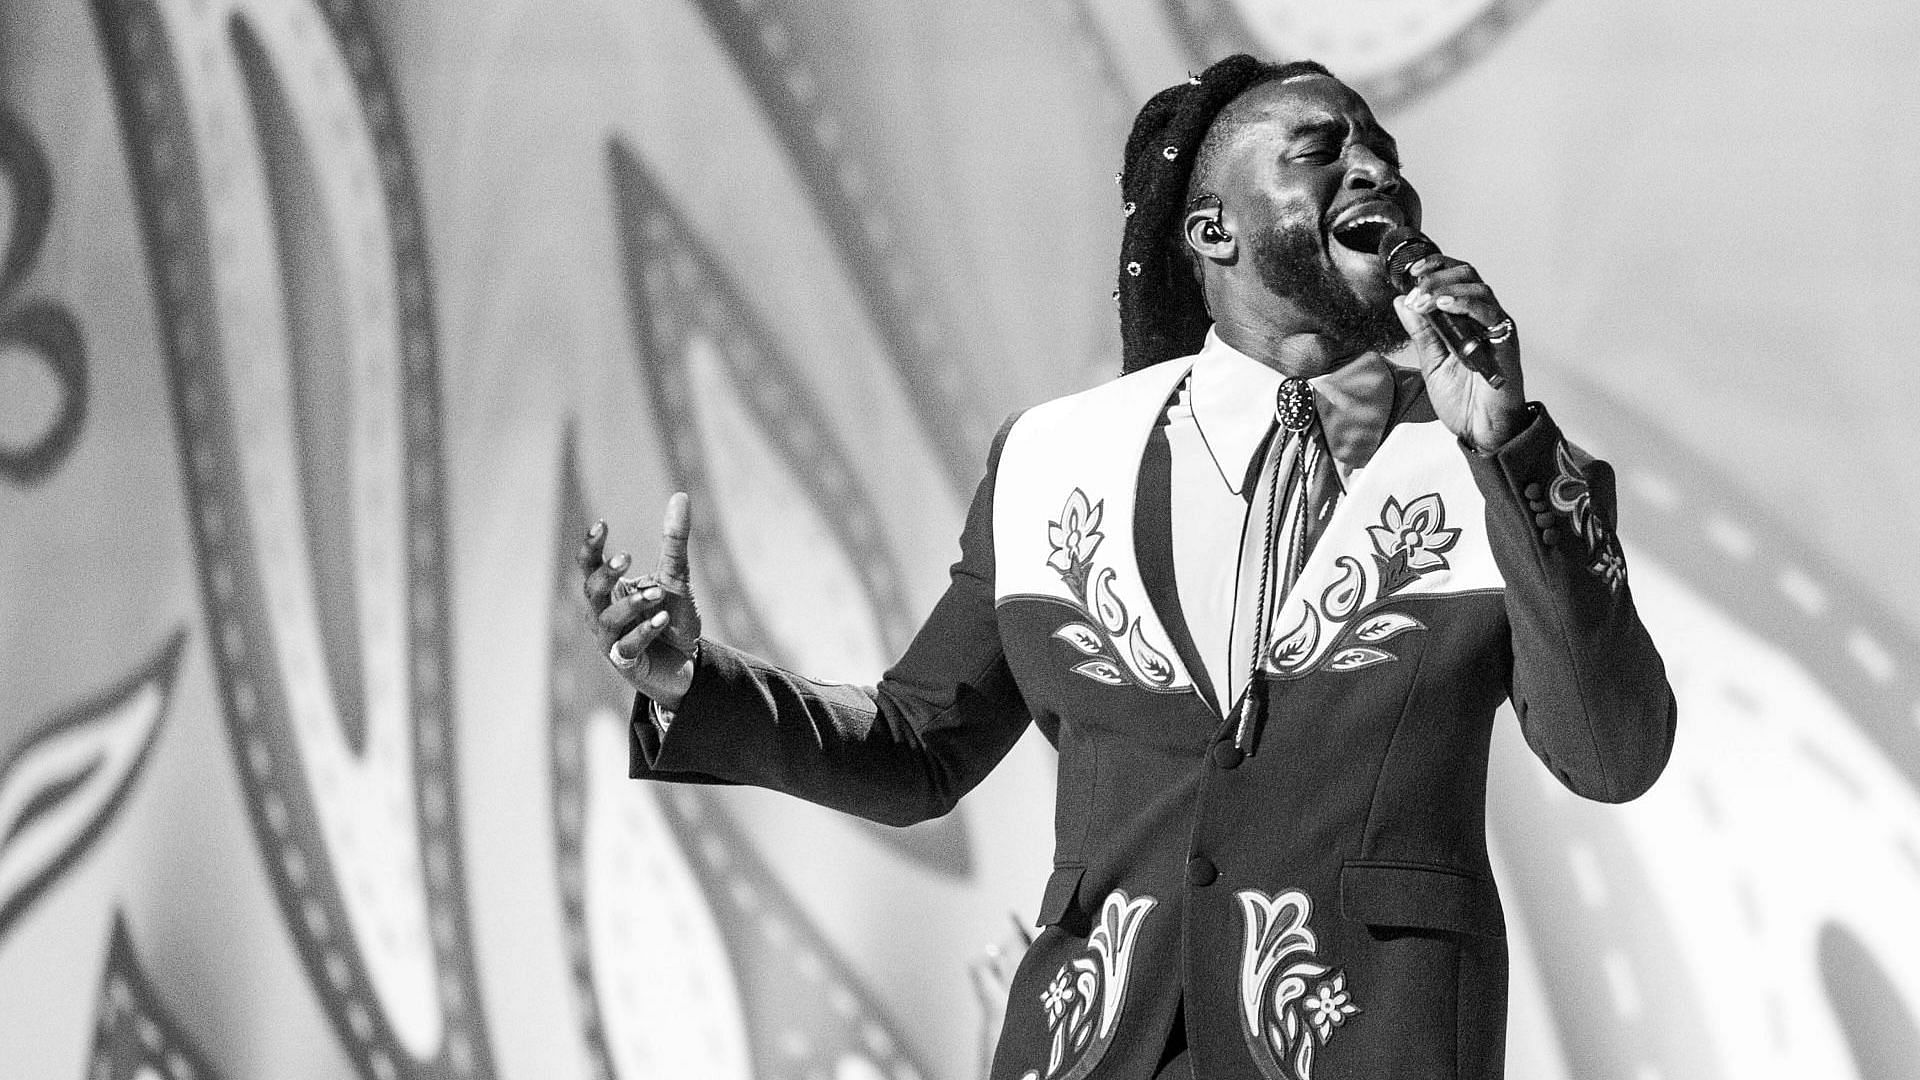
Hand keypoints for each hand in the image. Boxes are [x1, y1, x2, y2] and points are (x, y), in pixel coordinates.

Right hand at [578, 492, 702, 707]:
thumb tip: (680, 495)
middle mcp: (603, 614)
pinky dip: (644, 631)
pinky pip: (627, 646)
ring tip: (659, 594)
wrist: (687, 664)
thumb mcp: (676, 576)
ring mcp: (612, 640)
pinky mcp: (627, 663)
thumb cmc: (672, 618)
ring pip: (607, 620)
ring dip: (632, 604)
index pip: (590, 566)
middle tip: (626, 558)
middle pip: (590, 591)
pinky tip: (662, 618)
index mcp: (609, 591)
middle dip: (605, 575)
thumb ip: (674, 541)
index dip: (591, 547)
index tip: (602, 525)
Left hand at [1391, 255, 1528, 450]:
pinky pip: (1489, 312)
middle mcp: (1483, 319)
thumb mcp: (1431, 362)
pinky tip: (1444, 305)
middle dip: (1438, 273)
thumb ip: (1421, 332)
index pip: (1455, 279)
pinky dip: (1465, 303)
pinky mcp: (1505, 341)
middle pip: (1468, 275)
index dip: (1435, 268)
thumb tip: (1402, 301)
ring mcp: (1495, 328)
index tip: (1411, 272)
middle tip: (1416, 284)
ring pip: (1478, 287)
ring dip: (1447, 286)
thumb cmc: (1462, 400)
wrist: (1481, 431)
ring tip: (1424, 297)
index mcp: (1466, 320)